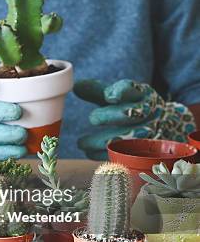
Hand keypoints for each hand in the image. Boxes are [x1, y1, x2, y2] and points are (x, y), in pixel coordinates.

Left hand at [74, 79, 195, 159]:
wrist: (165, 127)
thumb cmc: (133, 106)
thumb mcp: (121, 95)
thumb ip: (99, 91)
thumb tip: (77, 87)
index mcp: (141, 95)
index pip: (133, 90)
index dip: (122, 92)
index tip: (110, 96)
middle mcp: (148, 114)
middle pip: (130, 114)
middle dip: (108, 116)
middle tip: (93, 118)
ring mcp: (148, 134)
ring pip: (124, 139)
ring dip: (99, 141)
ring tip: (81, 143)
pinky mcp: (142, 152)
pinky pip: (121, 154)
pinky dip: (102, 154)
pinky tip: (89, 152)